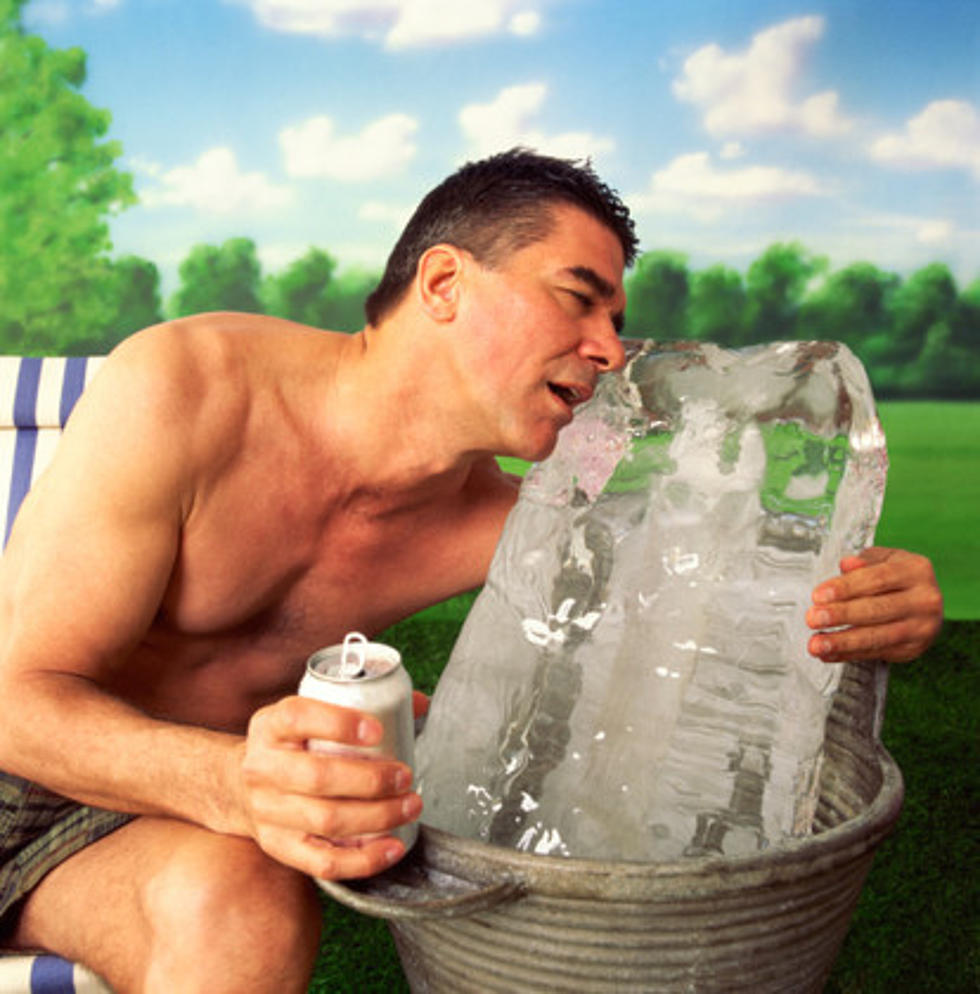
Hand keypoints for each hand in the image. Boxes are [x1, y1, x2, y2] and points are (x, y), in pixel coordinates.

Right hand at [238, 695, 421, 880]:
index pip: (298, 718)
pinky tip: (393, 846)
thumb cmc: (291, 745)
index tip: (378, 730)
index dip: (339, 723)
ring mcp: (268, 811)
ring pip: (325, 820)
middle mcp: (263, 768)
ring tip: (409, 805)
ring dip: (377, 816)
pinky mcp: (278, 846)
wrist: (238, 785)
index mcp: (271, 726)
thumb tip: (420, 704)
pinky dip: (363, 859)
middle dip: (371, 780)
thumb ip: (361, 704)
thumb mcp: (307, 715)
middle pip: (318, 777)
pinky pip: (323, 862)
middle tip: (405, 776)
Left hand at [806, 547, 942, 662]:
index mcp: (916, 570)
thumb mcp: (881, 561)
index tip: (818, 596)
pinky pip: (876, 652)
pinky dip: (848, 654)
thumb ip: (862, 562)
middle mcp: (925, 599)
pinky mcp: (913, 649)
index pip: (877, 579)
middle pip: (877, 609)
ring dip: (842, 642)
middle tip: (812, 619)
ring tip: (816, 644)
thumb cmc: (894, 577)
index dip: (845, 587)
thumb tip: (846, 564)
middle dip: (841, 615)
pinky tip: (828, 653)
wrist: (923, 602)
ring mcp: (922, 627)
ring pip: (877, 637)